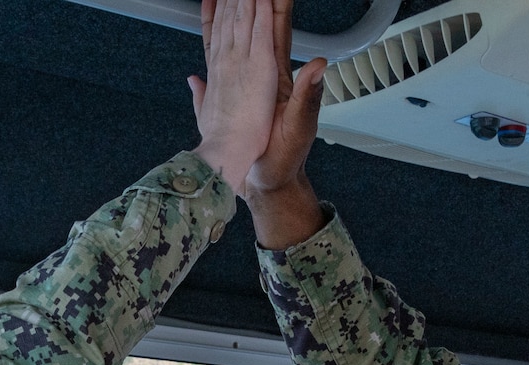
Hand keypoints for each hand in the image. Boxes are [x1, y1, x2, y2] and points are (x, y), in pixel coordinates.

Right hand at [197, 0, 327, 247]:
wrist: (265, 182)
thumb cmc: (284, 160)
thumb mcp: (299, 128)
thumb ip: (308, 97)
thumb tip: (318, 64)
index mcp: (280, 77)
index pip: (278, 29)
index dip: (275, 5)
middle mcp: (265, 73)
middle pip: (258, 24)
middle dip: (252, 1)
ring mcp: (249, 80)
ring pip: (239, 34)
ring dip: (233, 10)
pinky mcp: (233, 90)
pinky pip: (222, 54)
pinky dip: (215, 34)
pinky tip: (210, 21)